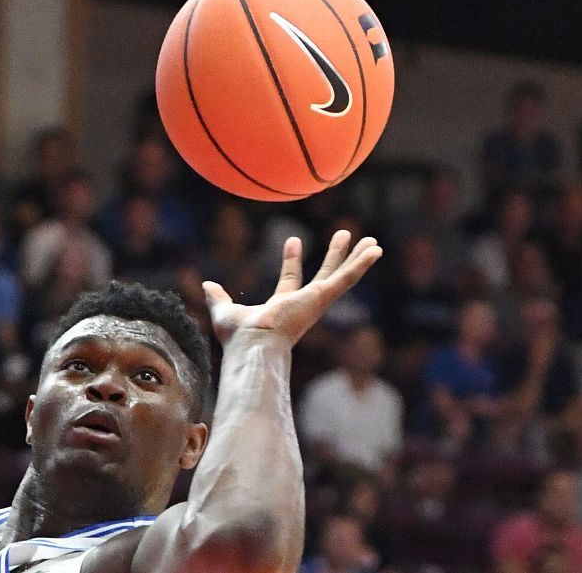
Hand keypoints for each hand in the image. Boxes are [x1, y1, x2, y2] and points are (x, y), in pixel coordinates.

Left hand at [203, 230, 381, 345]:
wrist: (252, 344)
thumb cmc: (238, 336)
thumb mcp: (224, 311)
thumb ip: (217, 298)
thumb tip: (206, 286)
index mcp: (282, 307)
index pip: (290, 280)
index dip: (292, 261)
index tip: (294, 240)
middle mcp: (303, 304)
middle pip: (324, 276)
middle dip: (334, 257)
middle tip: (344, 237)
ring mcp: (315, 301)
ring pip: (341, 276)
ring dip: (355, 258)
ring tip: (372, 242)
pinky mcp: (322, 298)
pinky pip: (346, 278)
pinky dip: (361, 264)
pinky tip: (375, 250)